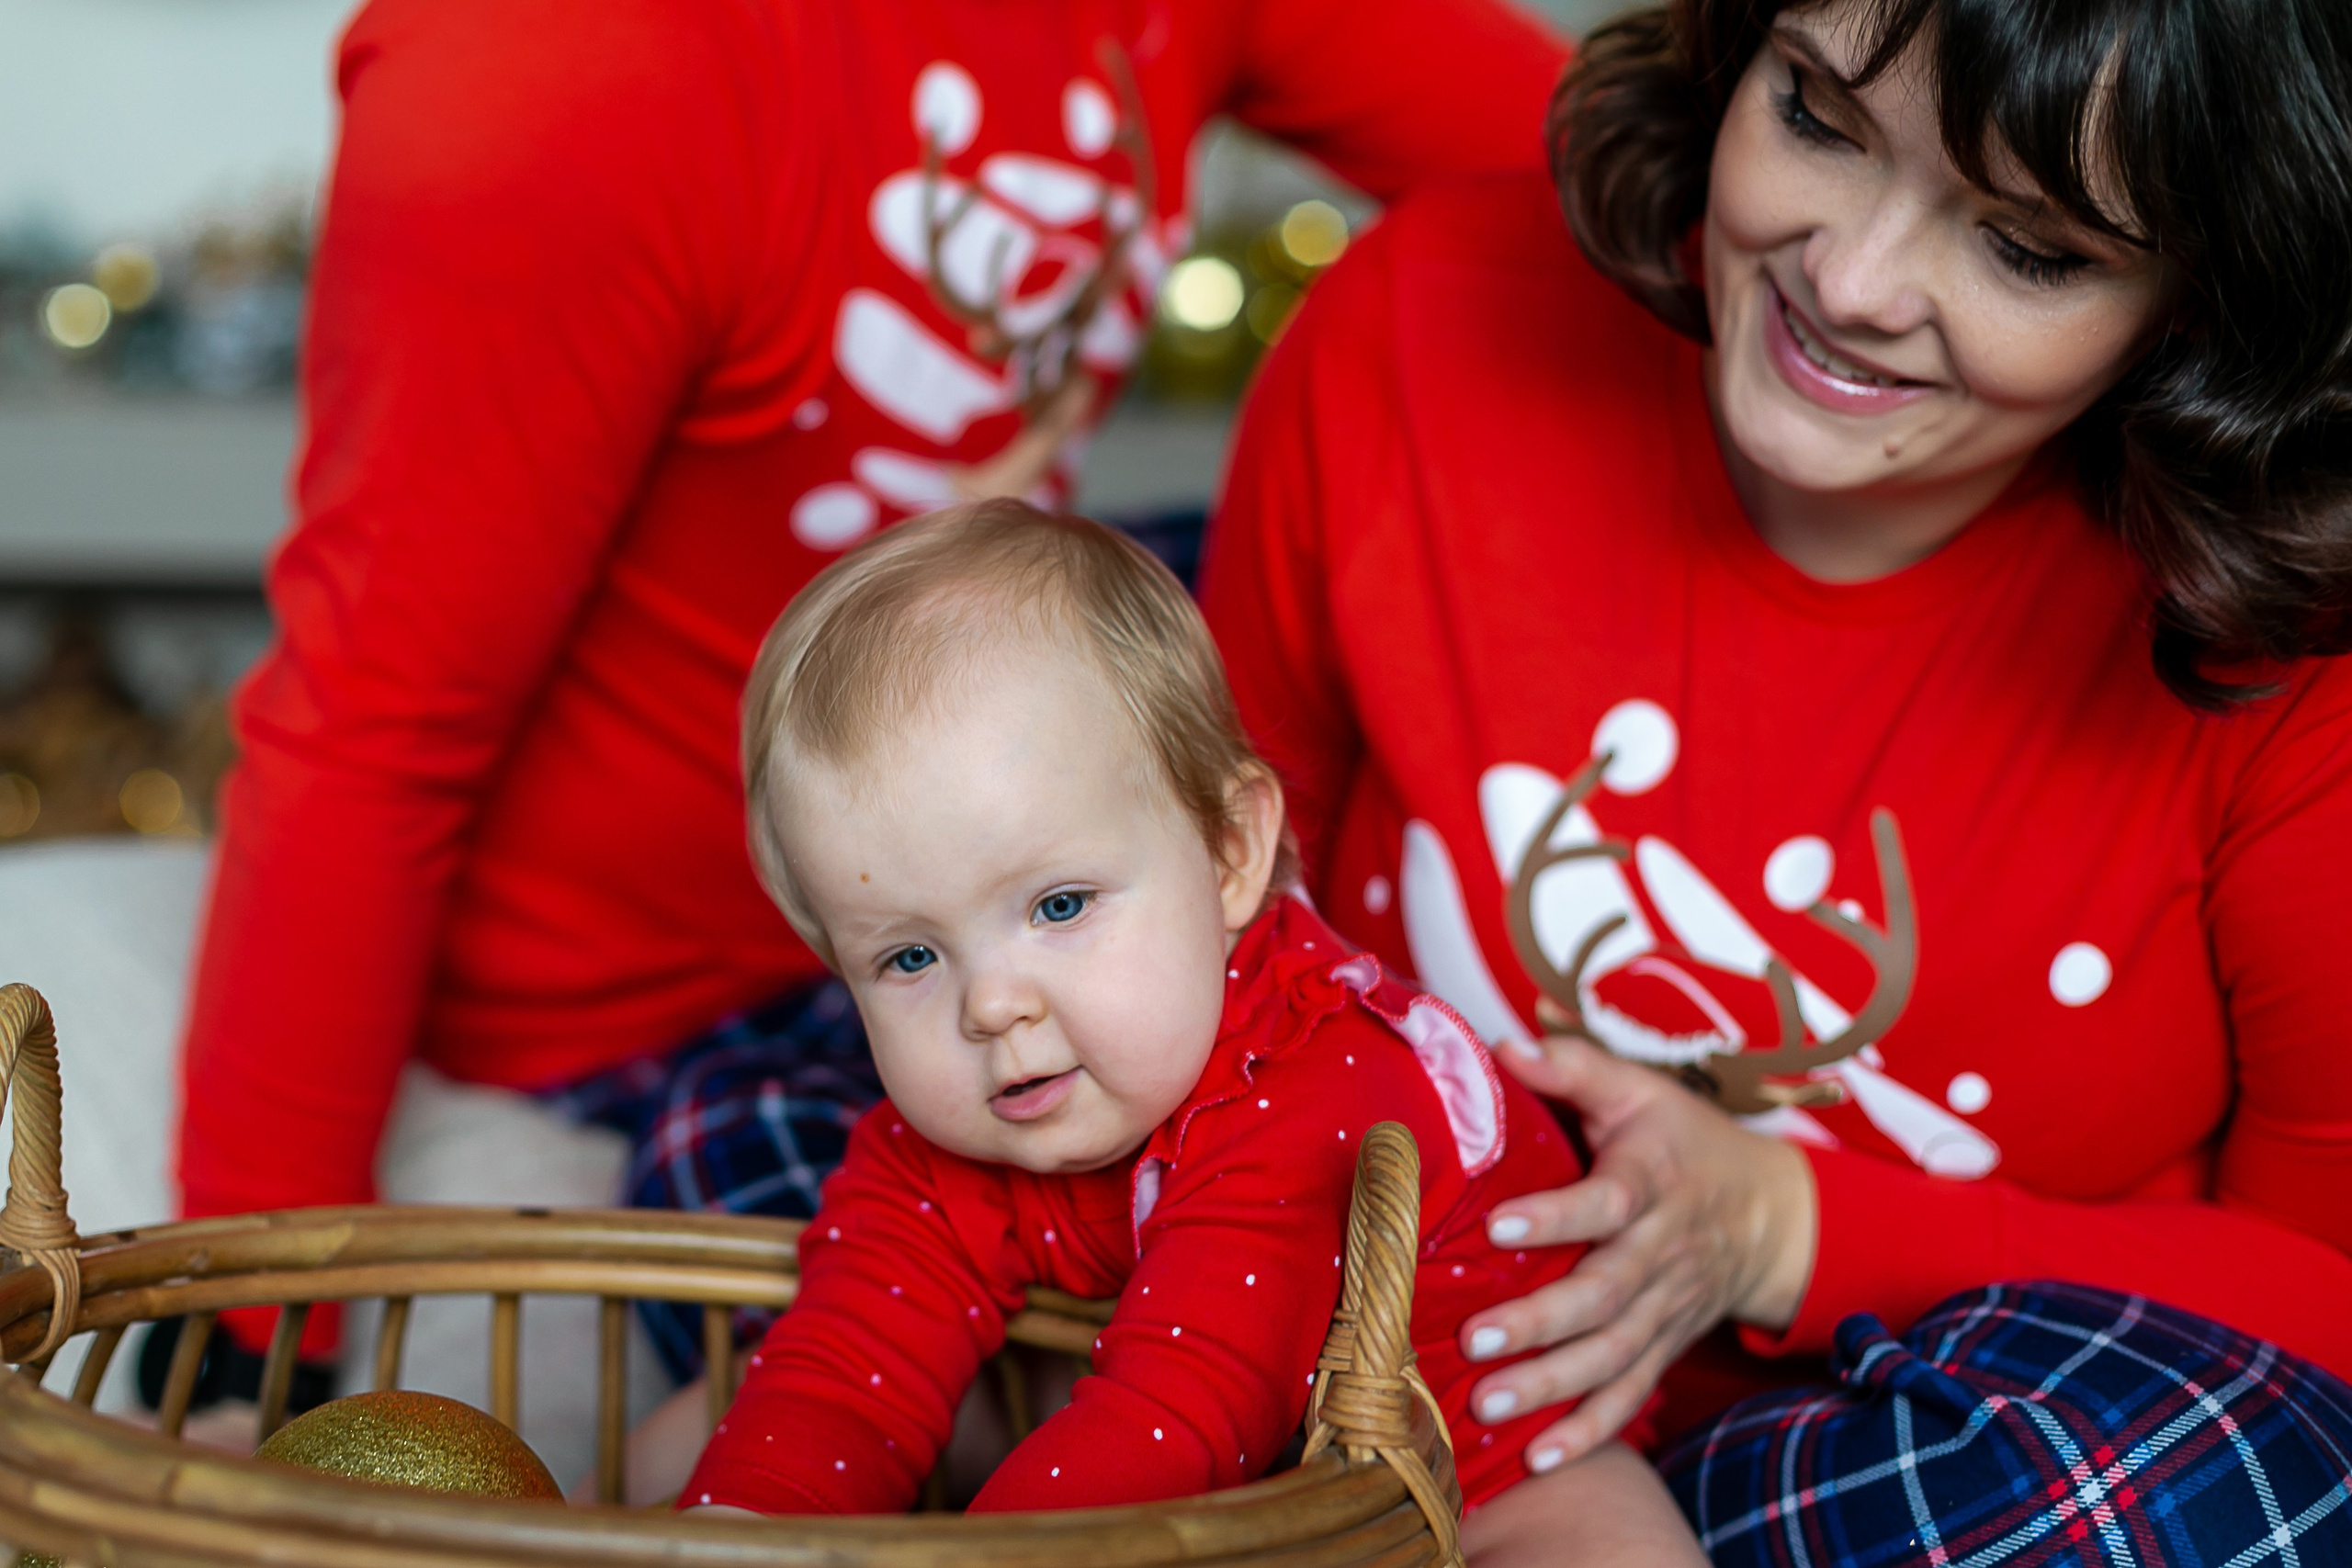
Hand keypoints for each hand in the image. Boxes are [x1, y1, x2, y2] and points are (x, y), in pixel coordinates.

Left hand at [1458, 1034, 1817, 1470]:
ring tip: (1488, 1404)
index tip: (1498, 1225)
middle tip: (1474, 1339)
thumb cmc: (1683, 1142)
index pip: (1606, 1202)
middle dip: (1540, 1323)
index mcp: (1652, 1183)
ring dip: (1552, 1387)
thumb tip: (1500, 1045)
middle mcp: (1662, 1253)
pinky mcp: (1665, 1347)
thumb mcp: (1638, 1090)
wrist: (1771, 1215)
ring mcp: (1666, 1309)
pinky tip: (1538, 1457)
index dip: (1557, 1216)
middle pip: (1604, 1295)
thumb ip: (1571, 1068)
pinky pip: (1632, 1396)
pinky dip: (1589, 1432)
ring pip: (1614, 1356)